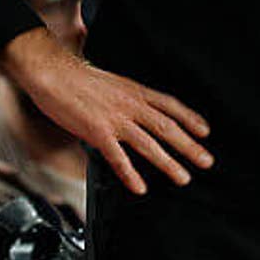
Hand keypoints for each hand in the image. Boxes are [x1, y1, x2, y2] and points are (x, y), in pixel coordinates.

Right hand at [0, 29, 211, 195]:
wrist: (52, 72)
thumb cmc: (77, 78)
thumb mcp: (112, 83)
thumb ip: (126, 98)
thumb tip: (137, 110)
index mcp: (134, 90)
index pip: (170, 104)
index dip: (190, 118)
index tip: (205, 132)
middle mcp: (130, 104)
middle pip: (167, 126)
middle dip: (189, 145)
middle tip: (206, 161)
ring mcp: (115, 118)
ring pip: (149, 143)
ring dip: (169, 162)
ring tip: (183, 177)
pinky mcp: (98, 131)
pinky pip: (118, 157)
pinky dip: (130, 173)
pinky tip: (139, 187)